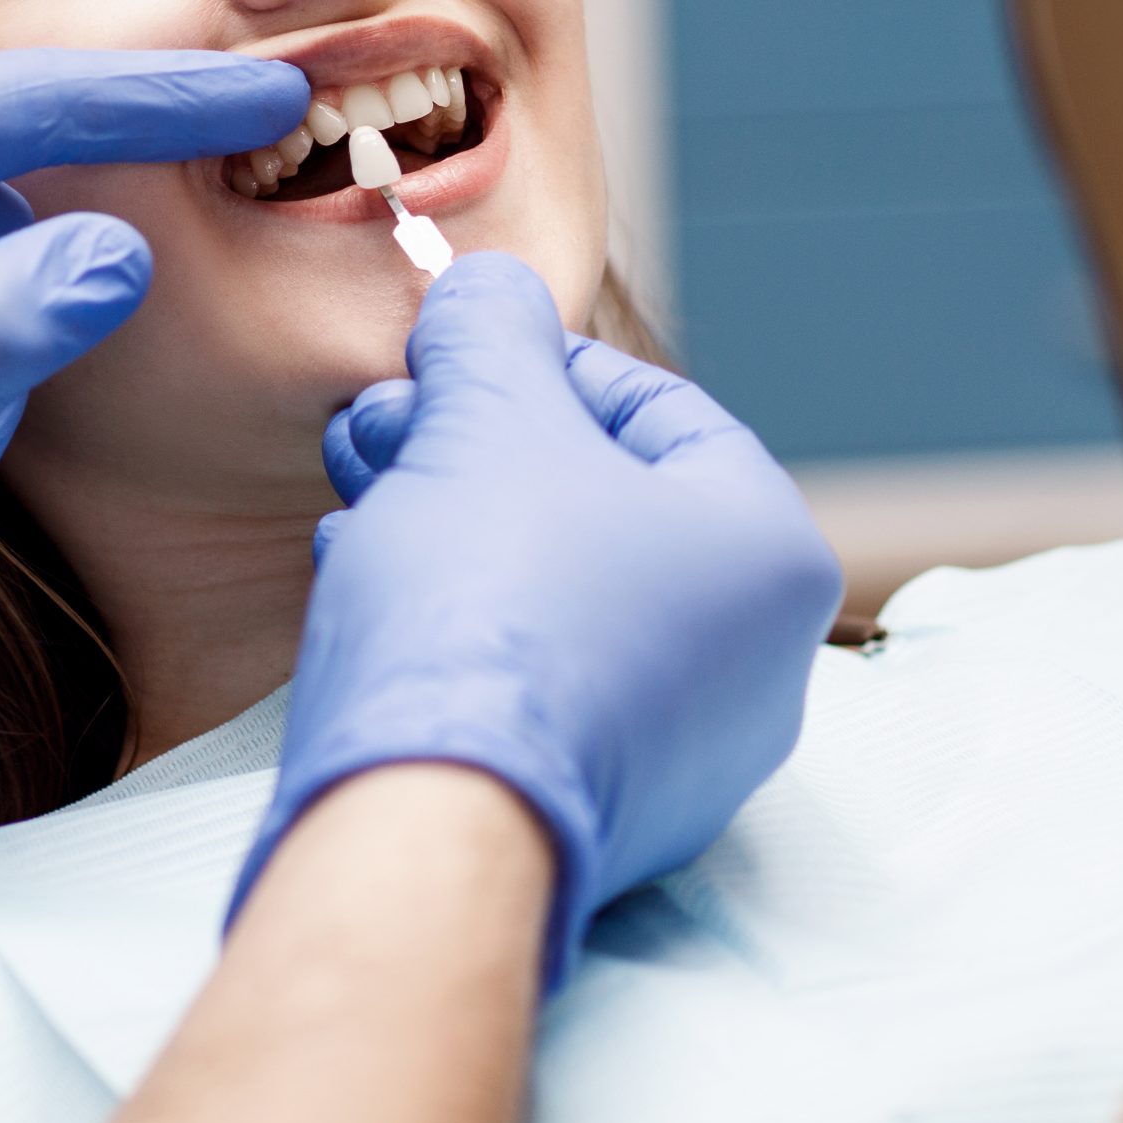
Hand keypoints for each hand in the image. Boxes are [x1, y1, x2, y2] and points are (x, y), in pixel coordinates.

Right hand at [236, 252, 843, 987]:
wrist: (429, 832)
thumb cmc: (488, 606)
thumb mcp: (486, 417)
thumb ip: (492, 330)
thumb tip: (488, 290)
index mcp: (769, 553)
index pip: (658, 411)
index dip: (536, 362)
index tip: (448, 355)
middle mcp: (755, 663)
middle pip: (596, 502)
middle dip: (472, 443)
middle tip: (377, 421)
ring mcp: (681, 753)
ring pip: (554, 590)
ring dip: (446, 521)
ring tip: (352, 491)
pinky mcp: (597, 813)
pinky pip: (533, 680)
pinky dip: (456, 619)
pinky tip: (366, 581)